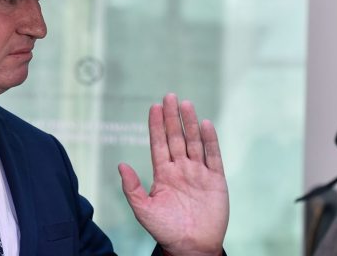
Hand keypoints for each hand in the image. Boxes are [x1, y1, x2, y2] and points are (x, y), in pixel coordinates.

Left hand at [118, 93, 228, 255]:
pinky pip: (213, 157)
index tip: (154, 106)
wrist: (191, 247)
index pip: (158, 144)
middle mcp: (181, 169)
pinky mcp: (215, 180)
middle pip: (176, 137)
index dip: (156, 125)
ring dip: (190, 123)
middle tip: (169, 96)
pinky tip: (206, 124)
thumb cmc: (165, 230)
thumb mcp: (143, 210)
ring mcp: (198, 173)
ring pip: (194, 142)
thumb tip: (121, 165)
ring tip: (185, 104)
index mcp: (163, 174)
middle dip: (172, 117)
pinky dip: (210, 141)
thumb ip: (131, 188)